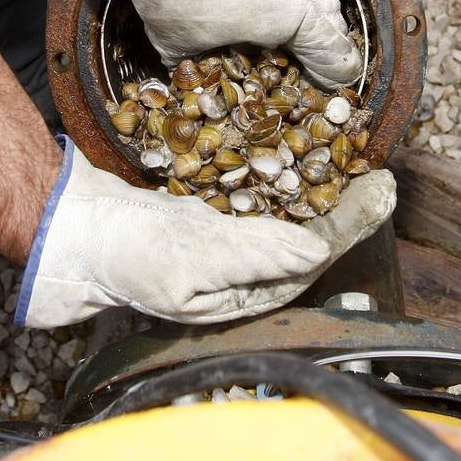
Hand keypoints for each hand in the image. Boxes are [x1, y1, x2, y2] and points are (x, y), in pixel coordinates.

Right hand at [15, 139, 395, 328]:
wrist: (76, 230)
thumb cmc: (128, 254)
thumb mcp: (194, 261)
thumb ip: (255, 255)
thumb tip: (315, 249)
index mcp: (241, 297)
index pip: (308, 264)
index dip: (348, 229)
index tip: (380, 195)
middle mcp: (240, 278)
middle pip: (307, 243)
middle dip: (347, 212)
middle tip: (383, 179)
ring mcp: (226, 248)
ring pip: (289, 222)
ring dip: (323, 194)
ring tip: (358, 169)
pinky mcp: (212, 221)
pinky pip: (262, 204)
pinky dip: (287, 183)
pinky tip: (306, 163)